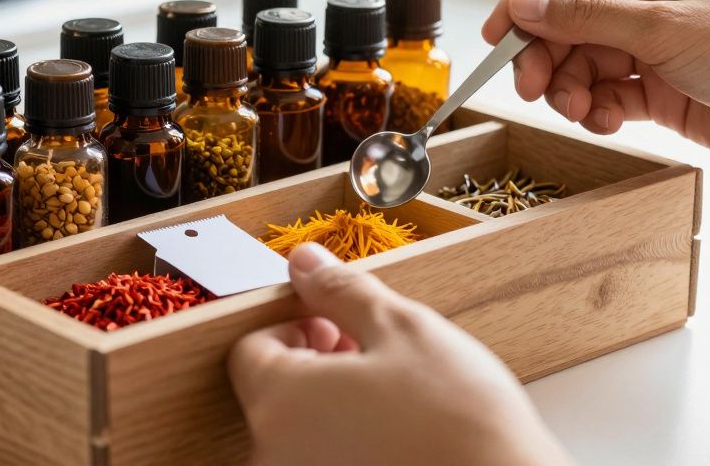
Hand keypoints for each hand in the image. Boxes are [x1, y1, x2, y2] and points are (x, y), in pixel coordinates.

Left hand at [228, 244, 569, 465]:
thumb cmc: (459, 421)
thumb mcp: (402, 328)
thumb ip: (341, 292)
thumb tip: (304, 262)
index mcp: (278, 401)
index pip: (250, 349)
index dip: (296, 325)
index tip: (339, 325)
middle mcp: (275, 454)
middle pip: (273, 392)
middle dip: (317, 364)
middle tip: (375, 357)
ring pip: (300, 431)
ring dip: (333, 405)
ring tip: (395, 397)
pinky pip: (324, 458)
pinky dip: (348, 444)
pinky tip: (397, 437)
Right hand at [481, 0, 709, 176]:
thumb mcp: (662, 28)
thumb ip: (585, 17)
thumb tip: (524, 3)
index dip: (526, 5)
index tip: (495, 39)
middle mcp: (651, 5)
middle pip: (569, 27)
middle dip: (546, 58)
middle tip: (532, 87)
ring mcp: (655, 51)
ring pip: (584, 67)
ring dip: (571, 90)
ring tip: (579, 109)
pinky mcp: (662, 94)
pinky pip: (608, 98)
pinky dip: (598, 111)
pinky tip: (607, 121)